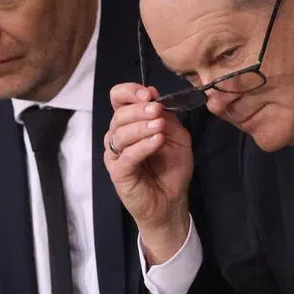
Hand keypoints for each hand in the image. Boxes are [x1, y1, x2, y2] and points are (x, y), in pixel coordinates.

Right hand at [104, 83, 192, 263]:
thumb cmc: (171, 169)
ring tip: (160, 128)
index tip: (148, 95)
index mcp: (131, 124)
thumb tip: (153, 94)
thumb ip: (166, 116)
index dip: (129, 92)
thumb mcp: (177, 136)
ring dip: (141, 126)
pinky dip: (142, 145)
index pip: (118, 99)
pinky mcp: (118, 172)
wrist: (171, 201)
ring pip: (120, 133)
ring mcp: (116, 155)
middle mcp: (119, 137)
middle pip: (118, 114)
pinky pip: (126, 155)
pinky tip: (157, 141)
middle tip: (157, 111)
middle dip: (138, 110)